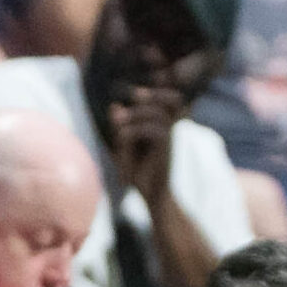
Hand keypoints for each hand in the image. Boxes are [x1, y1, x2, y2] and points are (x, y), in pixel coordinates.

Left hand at [107, 87, 182, 203]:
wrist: (151, 195)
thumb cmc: (138, 171)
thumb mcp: (124, 146)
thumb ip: (120, 126)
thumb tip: (115, 106)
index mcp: (163, 127)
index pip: (172, 102)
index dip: (163, 91)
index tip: (138, 92)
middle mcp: (169, 131)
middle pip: (168, 103)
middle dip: (151, 96)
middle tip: (134, 96)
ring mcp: (169, 140)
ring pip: (157, 115)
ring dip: (135, 114)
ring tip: (118, 123)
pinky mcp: (166, 150)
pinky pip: (152, 130)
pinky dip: (134, 130)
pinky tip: (121, 138)